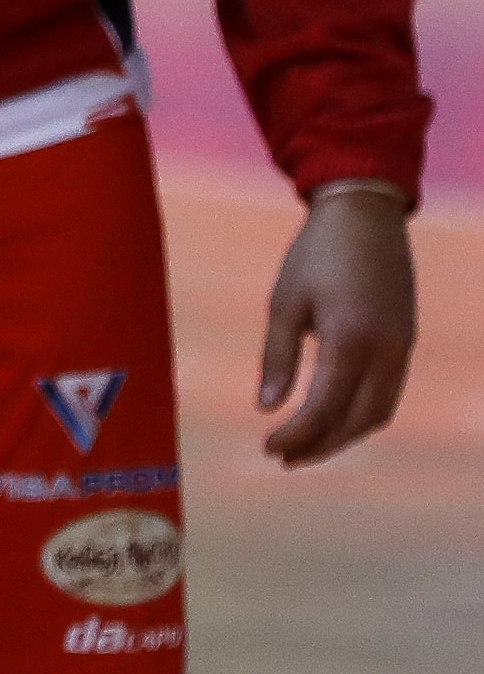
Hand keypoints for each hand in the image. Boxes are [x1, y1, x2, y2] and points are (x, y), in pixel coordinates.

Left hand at [258, 185, 413, 464]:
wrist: (366, 215)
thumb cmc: (316, 255)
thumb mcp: (284, 302)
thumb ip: (277, 357)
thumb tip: (267, 408)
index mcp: (351, 339)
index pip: (325, 408)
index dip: (298, 436)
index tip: (268, 447)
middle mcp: (386, 350)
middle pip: (358, 421)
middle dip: (321, 446)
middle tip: (283, 457)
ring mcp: (403, 347)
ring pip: (379, 412)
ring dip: (343, 435)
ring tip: (305, 445)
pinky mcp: (406, 341)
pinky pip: (388, 392)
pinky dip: (360, 413)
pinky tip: (332, 416)